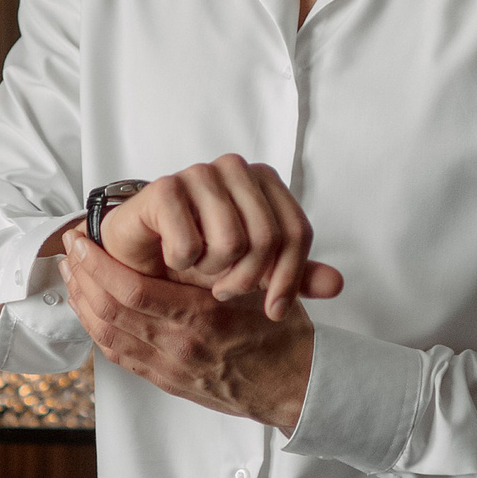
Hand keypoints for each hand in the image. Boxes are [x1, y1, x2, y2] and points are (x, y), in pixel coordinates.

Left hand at [59, 231, 315, 433]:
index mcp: (202, 316)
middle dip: (82, 277)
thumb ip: (224, 261)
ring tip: (71, 273)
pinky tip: (88, 306)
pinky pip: (117, 355)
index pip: (132, 289)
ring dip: (82, 301)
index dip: (99, 264)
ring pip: (106, 334)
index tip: (84, 240)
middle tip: (69, 250)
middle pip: (110, 311)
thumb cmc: (278, 331)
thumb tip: (185, 227)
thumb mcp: (258, 285)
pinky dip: (96, 328)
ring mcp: (169, 367)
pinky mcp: (165, 381)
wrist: (291, 386)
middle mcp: (180, 345)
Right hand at [99, 158, 343, 323]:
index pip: (297, 231)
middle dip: (249, 279)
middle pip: (269, 237)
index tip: (273, 310)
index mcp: (263, 179)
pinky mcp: (164, 188)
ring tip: (202, 272)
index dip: (289, 278)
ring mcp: (198, 173)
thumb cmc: (199, 257)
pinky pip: (191, 242)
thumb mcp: (253, 271)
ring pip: (232, 240)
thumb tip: (336, 284)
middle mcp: (235, 168)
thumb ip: (294, 274)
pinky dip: (184, 263)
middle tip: (227, 292)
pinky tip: (176, 260)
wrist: (140, 254)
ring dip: (214, 272)